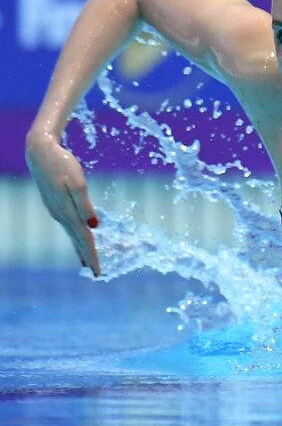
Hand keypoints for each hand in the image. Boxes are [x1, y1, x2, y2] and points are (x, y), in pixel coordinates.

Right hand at [25, 130, 100, 275]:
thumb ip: (85, 205)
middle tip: (96, 273)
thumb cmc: (62, 164)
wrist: (39, 152)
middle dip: (87, 256)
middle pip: (77, 240)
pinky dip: (74, 236)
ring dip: (80, 248)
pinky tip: (77, 238)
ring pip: (71, 234)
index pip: (84, 239)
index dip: (92, 255)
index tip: (98, 272)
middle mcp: (60, 215)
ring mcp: (56, 210)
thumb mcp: (77, 183)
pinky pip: (68, 225)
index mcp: (67, 212)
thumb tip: (95, 226)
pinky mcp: (55, 204)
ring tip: (87, 262)